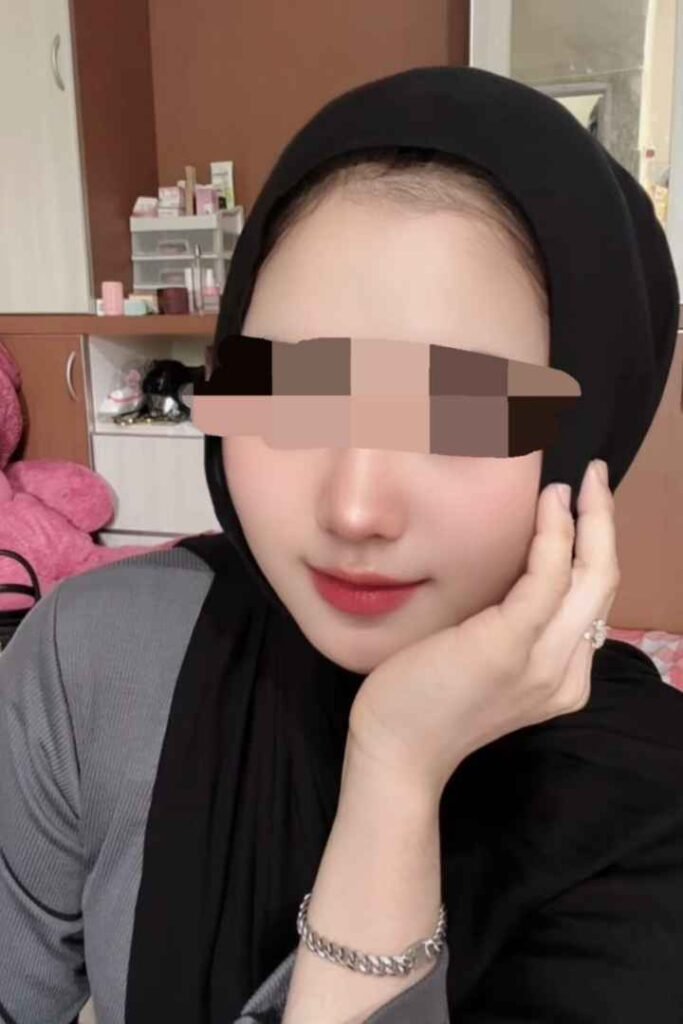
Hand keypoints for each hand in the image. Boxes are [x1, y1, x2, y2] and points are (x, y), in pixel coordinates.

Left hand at [347, 459, 619, 799]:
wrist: (395, 751)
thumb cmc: (426, 699)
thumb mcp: (484, 661)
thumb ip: (512, 626)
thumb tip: (518, 569)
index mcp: (564, 678)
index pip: (592, 602)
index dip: (595, 547)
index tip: (584, 505)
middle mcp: (566, 674)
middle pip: (605, 584)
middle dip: (606, 522)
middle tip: (596, 475)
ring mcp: (543, 664)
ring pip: (592, 577)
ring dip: (591, 518)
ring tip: (578, 479)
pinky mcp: (509, 646)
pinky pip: (547, 578)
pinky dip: (555, 534)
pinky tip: (549, 502)